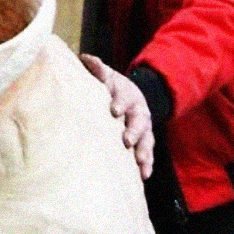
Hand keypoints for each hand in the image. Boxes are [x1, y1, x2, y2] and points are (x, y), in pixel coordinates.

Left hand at [80, 53, 153, 179]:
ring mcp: (144, 128)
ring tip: (140, 163)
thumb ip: (97, 69)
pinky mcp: (145, 141)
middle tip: (127, 141)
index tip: (114, 110)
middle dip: (134, 131)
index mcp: (127, 95)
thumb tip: (84, 57)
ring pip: (147, 140)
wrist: (135, 95)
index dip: (119, 102)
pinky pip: (148, 153)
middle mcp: (139, 112)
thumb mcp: (107, 76)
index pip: (123, 97)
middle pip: (139, 122)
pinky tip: (144, 176)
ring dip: (144, 152)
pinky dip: (147, 164)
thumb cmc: (114, 88)